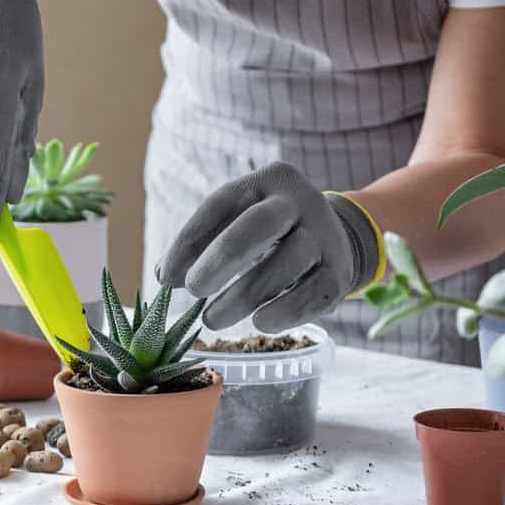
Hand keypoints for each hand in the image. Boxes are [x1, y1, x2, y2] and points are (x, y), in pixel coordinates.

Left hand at [156, 162, 380, 331]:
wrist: (331, 236)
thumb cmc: (267, 232)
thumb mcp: (234, 222)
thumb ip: (200, 244)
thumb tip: (165, 276)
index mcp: (265, 181)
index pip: (219, 205)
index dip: (188, 241)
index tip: (166, 278)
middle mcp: (299, 201)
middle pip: (259, 226)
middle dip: (221, 260)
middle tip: (193, 290)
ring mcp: (324, 234)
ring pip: (287, 262)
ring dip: (245, 296)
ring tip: (212, 319)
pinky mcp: (340, 271)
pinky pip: (315, 293)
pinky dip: (286, 312)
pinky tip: (260, 324)